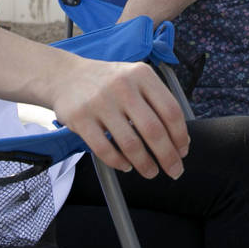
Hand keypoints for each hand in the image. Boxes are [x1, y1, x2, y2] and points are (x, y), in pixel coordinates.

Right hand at [50, 57, 189, 180]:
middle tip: (174, 171)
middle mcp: (122, 86)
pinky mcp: (80, 118)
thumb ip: (157, 102)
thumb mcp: (135, 79)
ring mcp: (100, 102)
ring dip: (145, 164)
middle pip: (154, 130)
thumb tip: (180, 140)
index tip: (182, 151)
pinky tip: (126, 166)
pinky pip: (105, 149)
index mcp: (141, 75)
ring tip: (151, 171)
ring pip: (131, 144)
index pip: (171, 110)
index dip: (180, 136)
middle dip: (168, 156)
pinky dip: (119, 163)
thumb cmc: (109, 82)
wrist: (66, 76)